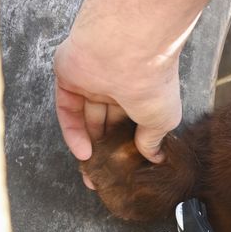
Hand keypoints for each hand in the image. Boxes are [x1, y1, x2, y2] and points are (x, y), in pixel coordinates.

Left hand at [53, 0, 211, 176]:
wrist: (129, 55)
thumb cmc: (154, 84)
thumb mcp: (162, 121)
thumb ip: (153, 140)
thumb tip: (154, 157)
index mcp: (142, 92)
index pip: (131, 122)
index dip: (128, 147)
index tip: (127, 171)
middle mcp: (118, 86)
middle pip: (107, 122)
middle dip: (107, 150)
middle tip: (105, 176)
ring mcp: (92, 81)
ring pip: (87, 118)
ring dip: (89, 145)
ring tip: (92, 172)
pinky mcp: (69, 78)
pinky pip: (68, 110)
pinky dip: (73, 132)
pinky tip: (82, 153)